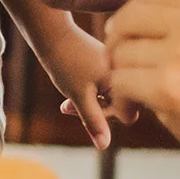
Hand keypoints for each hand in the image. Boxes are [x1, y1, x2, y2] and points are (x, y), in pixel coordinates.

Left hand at [26, 15, 127, 148]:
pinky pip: (104, 85)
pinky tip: (71, 87)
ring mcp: (117, 66)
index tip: (84, 110)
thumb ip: (94, 121)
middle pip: (120, 107)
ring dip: (90, 103)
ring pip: (110, 97)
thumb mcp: (79, 96)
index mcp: (125, 78)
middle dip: (95, 111)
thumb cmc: (64, 63)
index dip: (106, 118)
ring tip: (67, 101)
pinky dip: (89, 91)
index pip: (128, 115)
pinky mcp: (107, 62)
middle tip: (68, 107)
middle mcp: (126, 71)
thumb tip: (104, 146)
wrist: (50, 32)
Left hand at [105, 0, 179, 178]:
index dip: (131, 21)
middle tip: (126, 73)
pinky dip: (121, 101)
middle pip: (128, 20)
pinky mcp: (169, 86)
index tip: (134, 45)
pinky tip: (135, 114)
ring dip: (121, 79)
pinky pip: (120, 83)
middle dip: (117, 47)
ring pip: (120, 54)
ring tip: (138, 99)